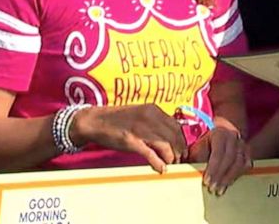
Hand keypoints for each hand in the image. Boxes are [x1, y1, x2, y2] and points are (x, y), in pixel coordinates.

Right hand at [69, 104, 186, 173]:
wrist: (95, 121)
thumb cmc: (119, 120)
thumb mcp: (141, 115)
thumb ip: (156, 123)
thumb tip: (171, 138)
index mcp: (153, 109)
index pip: (176, 127)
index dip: (182, 141)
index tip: (183, 151)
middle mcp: (149, 116)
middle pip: (174, 137)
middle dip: (179, 151)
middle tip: (179, 161)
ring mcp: (140, 128)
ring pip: (165, 146)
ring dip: (170, 158)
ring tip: (169, 165)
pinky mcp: (131, 140)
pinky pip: (150, 154)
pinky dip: (158, 163)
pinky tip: (160, 168)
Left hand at [188, 126, 251, 195]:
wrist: (222, 133)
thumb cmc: (207, 142)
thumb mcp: (199, 145)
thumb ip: (196, 155)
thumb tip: (189, 165)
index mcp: (220, 133)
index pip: (218, 152)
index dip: (213, 168)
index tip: (206, 181)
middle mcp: (234, 137)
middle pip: (230, 158)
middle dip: (221, 175)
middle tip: (213, 188)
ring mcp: (243, 144)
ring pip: (240, 163)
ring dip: (229, 178)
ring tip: (219, 190)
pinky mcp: (248, 153)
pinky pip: (246, 165)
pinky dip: (237, 176)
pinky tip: (228, 184)